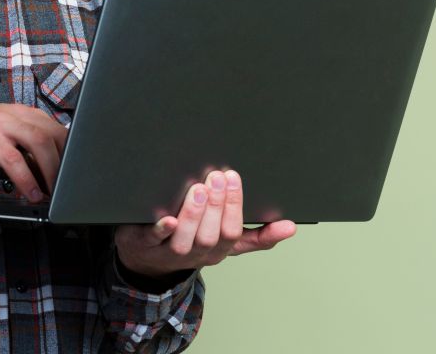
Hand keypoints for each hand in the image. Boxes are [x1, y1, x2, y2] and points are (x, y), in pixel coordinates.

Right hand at [0, 102, 67, 201]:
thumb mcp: (6, 145)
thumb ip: (28, 158)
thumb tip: (50, 182)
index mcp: (25, 114)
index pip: (59, 130)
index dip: (72, 153)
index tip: (78, 175)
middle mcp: (17, 115)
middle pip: (54, 134)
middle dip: (66, 163)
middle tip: (69, 187)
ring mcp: (2, 124)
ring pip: (39, 142)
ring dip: (51, 170)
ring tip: (55, 193)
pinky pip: (13, 158)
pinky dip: (25, 178)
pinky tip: (31, 193)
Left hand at [114, 169, 296, 280]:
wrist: (147, 258)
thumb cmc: (192, 241)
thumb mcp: (226, 241)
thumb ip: (257, 236)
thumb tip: (290, 227)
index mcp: (218, 250)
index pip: (233, 233)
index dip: (235, 207)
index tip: (235, 178)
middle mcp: (197, 254)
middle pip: (212, 236)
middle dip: (216, 205)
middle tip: (217, 176)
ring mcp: (170, 251)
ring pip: (186, 240)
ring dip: (194, 214)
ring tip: (197, 188)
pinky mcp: (145, 244)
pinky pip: (154, 239)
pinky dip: (162, 229)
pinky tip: (168, 218)